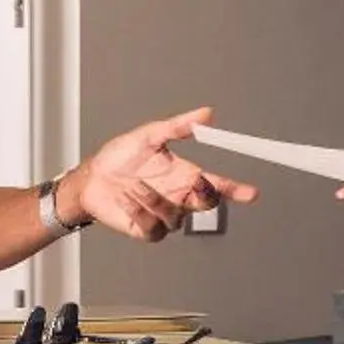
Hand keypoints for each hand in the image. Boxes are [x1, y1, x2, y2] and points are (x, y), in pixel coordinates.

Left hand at [60, 107, 258, 243]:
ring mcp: (164, 216)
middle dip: (204, 195)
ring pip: (175, 216)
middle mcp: (179, 197)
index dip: (236, 191)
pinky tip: (126, 198)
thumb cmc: (120, 157)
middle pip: (207, 205)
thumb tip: (206, 113)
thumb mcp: (150, 136)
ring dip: (154, 198)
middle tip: (194, 181)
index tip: (251, 192)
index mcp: (185, 176)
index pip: (218, 186)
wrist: (92, 177)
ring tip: (133, 184)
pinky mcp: (147, 230)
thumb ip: (179, 126)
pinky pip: (153, 227)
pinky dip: (139, 211)